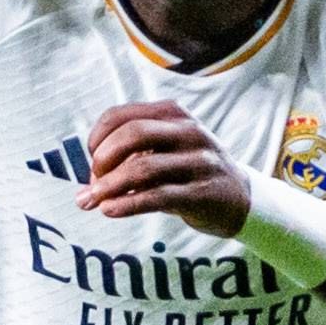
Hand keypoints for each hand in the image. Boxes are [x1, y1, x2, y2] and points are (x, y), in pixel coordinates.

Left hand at [80, 100, 250, 234]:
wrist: (240, 199)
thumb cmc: (190, 171)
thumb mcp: (165, 151)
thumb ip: (130, 158)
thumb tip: (85, 187)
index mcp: (173, 114)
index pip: (120, 115)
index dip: (96, 137)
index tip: (89, 160)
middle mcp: (188, 132)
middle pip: (133, 134)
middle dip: (103, 159)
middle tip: (92, 181)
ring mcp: (198, 162)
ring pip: (143, 168)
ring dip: (109, 186)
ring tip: (91, 201)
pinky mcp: (201, 193)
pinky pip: (156, 197)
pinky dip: (127, 204)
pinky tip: (109, 210)